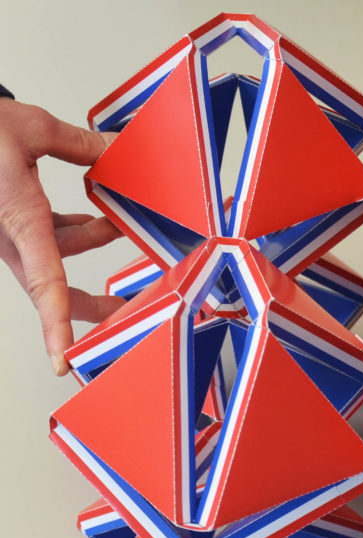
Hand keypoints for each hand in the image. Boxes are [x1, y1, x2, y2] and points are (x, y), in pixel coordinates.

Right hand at [0, 98, 123, 374]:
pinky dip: (75, 233)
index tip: (64, 360)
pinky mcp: (11, 221)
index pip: (45, 283)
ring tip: (119, 223)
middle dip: (92, 303)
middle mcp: (11, 235)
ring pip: (57, 257)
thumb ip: (79, 145)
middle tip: (127, 312)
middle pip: (55, 288)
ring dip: (92, 241)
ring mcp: (10, 231)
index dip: (56, 325)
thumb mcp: (31, 129)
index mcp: (18, 221)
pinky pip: (48, 241)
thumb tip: (115, 148)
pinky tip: (96, 221)